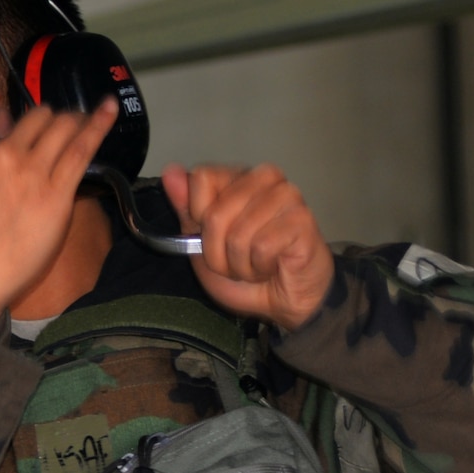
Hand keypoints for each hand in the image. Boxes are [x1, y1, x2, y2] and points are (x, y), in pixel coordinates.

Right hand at [0, 99, 118, 333]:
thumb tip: (2, 121)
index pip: (11, 127)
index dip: (26, 135)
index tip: (35, 144)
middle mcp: (5, 153)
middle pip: (41, 119)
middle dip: (56, 120)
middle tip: (68, 128)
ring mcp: (32, 171)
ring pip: (63, 127)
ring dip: (77, 120)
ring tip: (88, 120)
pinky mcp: (56, 192)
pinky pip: (82, 149)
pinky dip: (99, 125)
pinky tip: (110, 110)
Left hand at [161, 163, 334, 331]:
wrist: (283, 301)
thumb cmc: (246, 270)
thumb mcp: (202, 245)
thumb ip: (186, 209)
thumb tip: (170, 172)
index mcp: (238, 177)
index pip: (202, 179)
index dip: (199, 218)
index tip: (214, 236)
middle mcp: (265, 178)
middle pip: (216, 213)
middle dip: (218, 252)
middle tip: (238, 259)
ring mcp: (287, 195)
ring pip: (238, 234)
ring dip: (240, 263)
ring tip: (257, 263)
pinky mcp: (302, 218)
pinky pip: (262, 247)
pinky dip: (260, 267)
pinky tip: (273, 265)